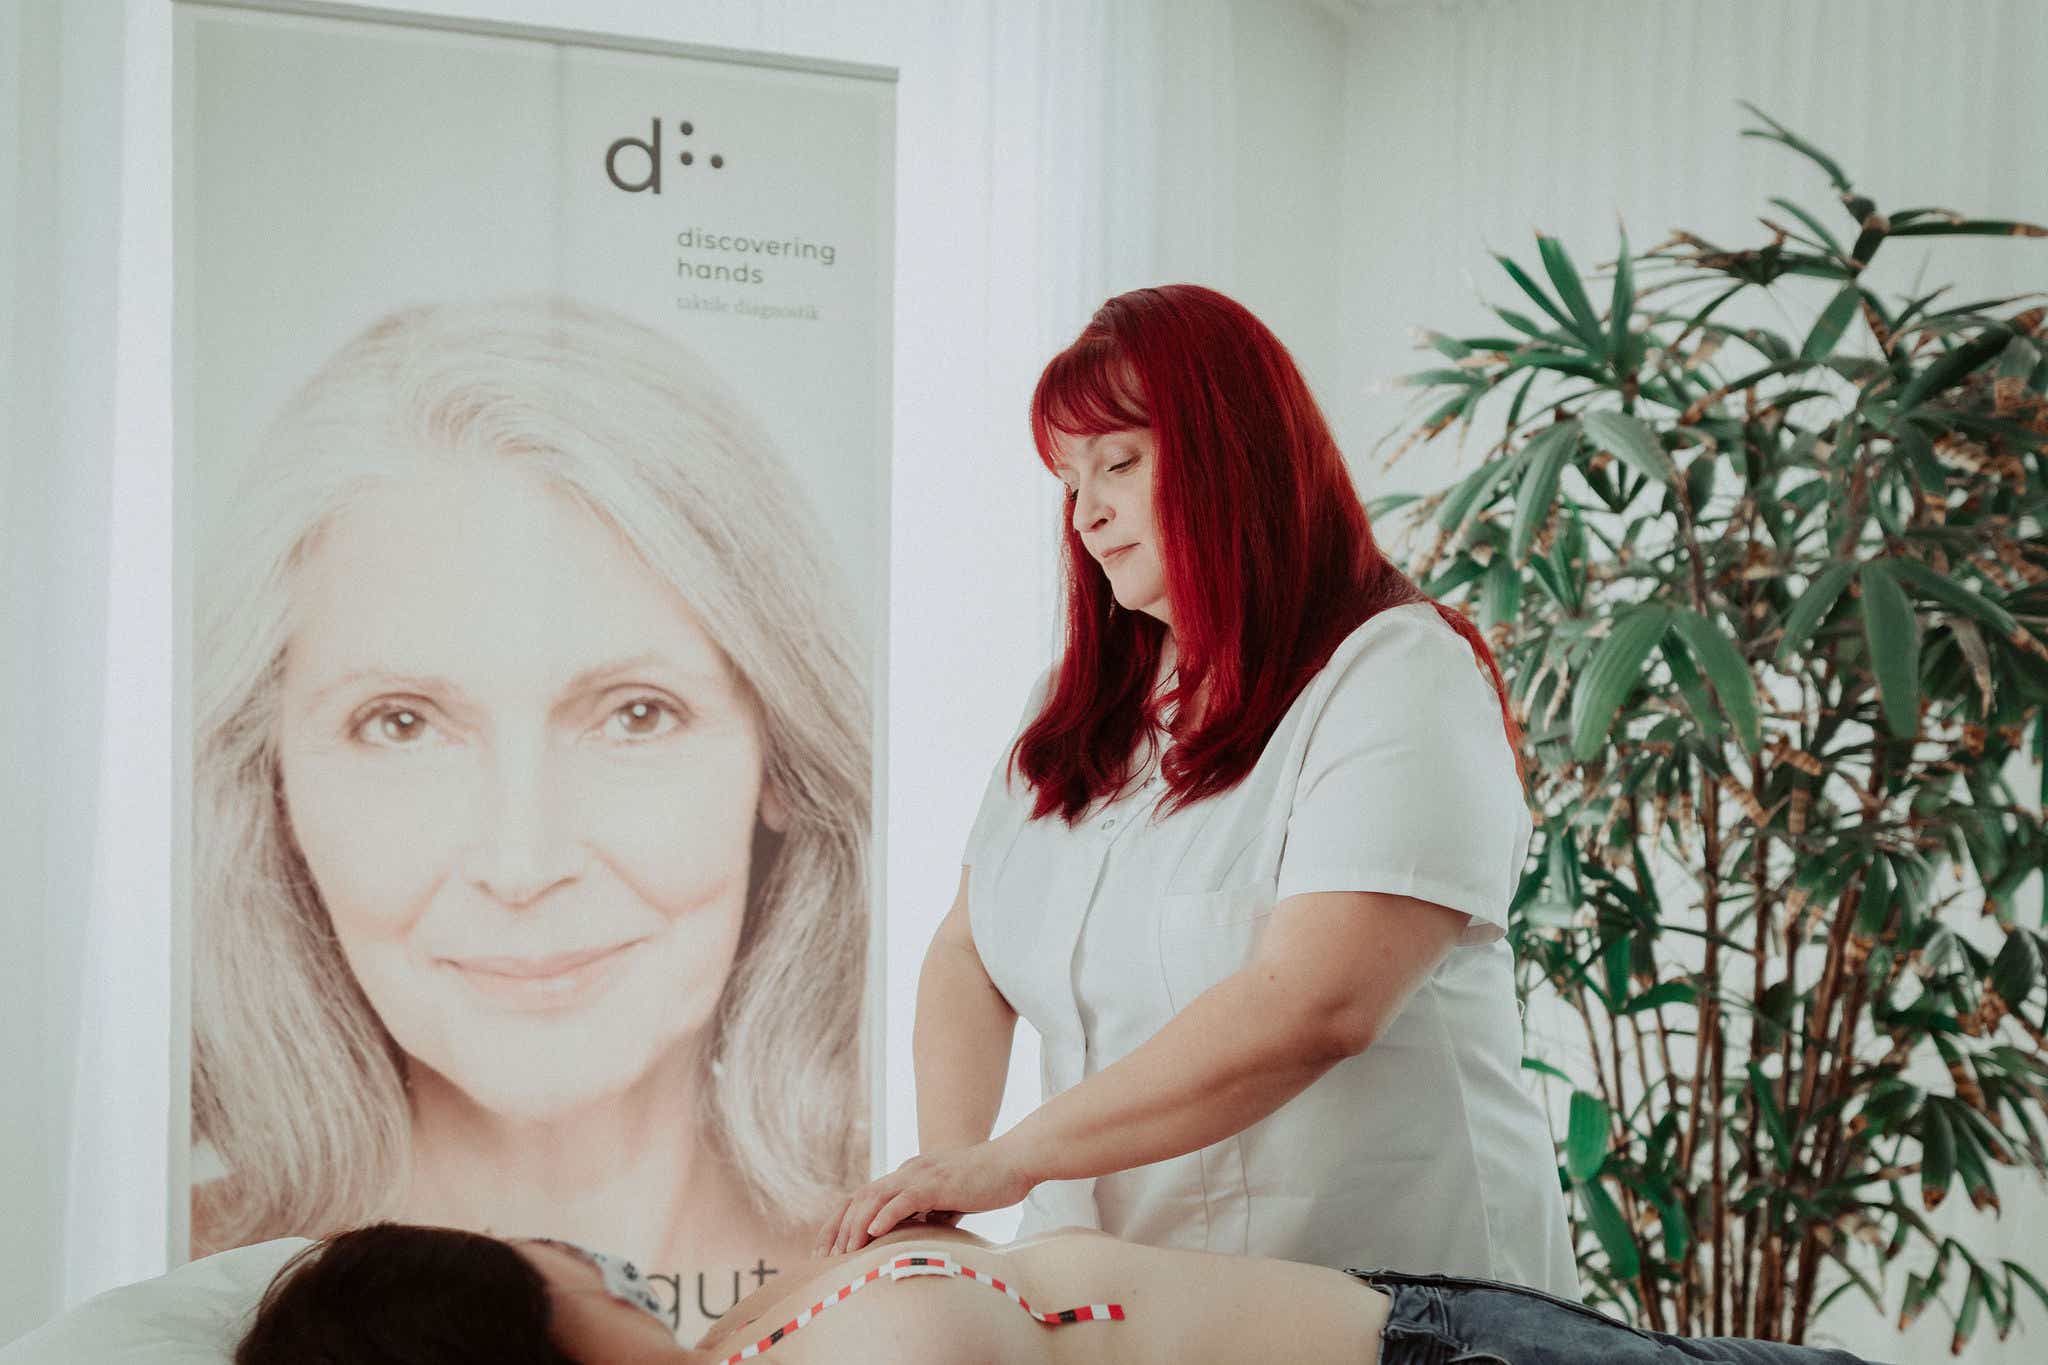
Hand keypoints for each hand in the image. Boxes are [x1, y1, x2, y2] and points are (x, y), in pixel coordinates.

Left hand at [814, 1141, 1036, 1255]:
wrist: (1015, 1161)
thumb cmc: (988, 1183)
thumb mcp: (951, 1200)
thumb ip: (931, 1212)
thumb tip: (917, 1236)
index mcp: (909, 1176)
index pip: (864, 1198)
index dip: (842, 1222)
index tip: (827, 1249)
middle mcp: (908, 1172)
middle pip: (859, 1198)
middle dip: (836, 1228)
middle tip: (822, 1258)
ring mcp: (922, 1175)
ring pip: (875, 1198)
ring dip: (855, 1226)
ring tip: (843, 1253)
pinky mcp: (938, 1183)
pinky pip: (905, 1198)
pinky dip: (885, 1215)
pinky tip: (872, 1233)